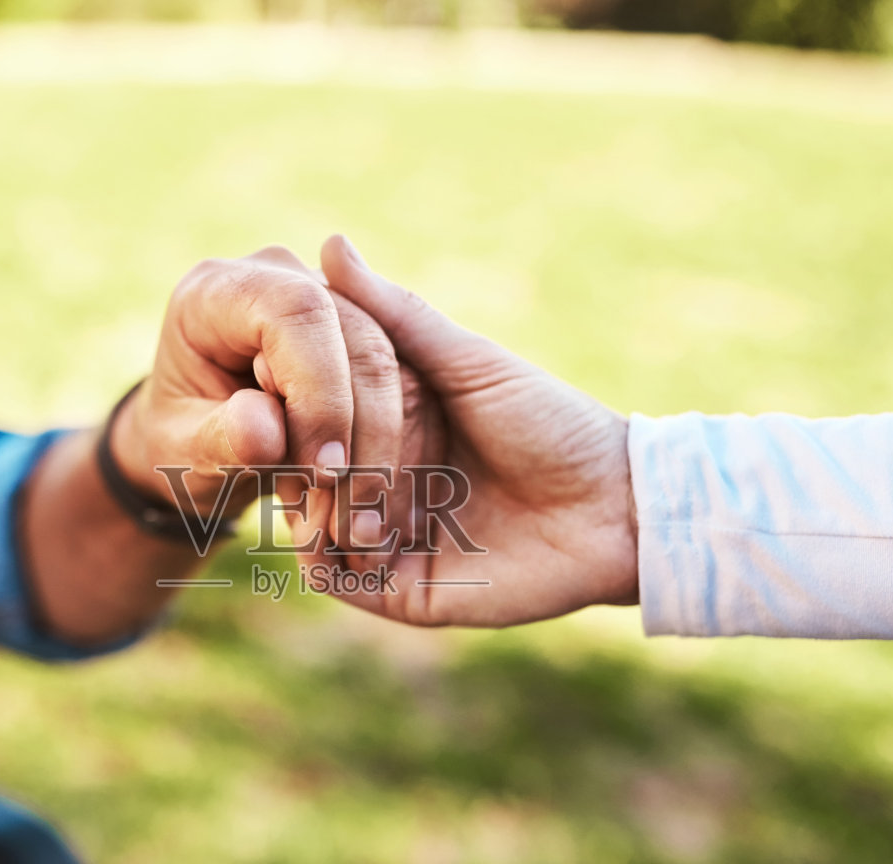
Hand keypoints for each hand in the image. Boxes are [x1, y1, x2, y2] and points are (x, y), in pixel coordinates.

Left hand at [108, 246, 413, 533]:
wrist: (196, 440)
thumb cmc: (179, 440)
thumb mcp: (181, 451)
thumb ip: (220, 439)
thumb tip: (269, 433)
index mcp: (218, 291)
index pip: (297, 313)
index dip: (321, 391)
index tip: (324, 470)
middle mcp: (282, 277)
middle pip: (361, 338)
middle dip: (362, 433)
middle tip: (347, 516)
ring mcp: (330, 300)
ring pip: (395, 366)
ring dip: (380, 453)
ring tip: (350, 525)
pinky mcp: (362, 335)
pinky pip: (405, 389)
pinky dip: (390, 453)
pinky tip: (366, 504)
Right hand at [293, 235, 637, 626]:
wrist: (613, 506)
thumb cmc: (549, 423)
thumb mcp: (465, 361)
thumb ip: (393, 315)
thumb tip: (330, 244)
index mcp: (389, 424)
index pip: (311, 414)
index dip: (287, 400)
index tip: (278, 384)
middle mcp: (380, 479)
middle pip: (304, 472)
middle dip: (297, 460)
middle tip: (307, 451)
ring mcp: (387, 536)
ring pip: (312, 526)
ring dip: (314, 509)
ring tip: (341, 494)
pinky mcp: (402, 590)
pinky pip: (339, 580)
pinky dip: (329, 558)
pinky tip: (352, 534)